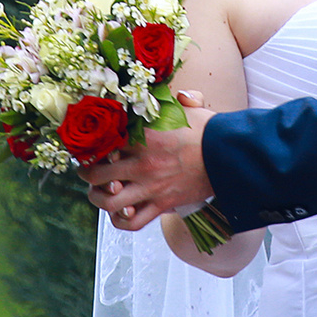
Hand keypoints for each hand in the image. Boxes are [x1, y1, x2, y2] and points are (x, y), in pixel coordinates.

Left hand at [87, 91, 215, 229]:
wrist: (230, 157)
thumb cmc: (209, 131)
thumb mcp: (187, 109)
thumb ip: (173, 100)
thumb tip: (176, 94)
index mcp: (144, 137)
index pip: (102, 143)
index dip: (90, 146)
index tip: (89, 145)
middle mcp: (143, 163)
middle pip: (96, 174)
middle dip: (86, 173)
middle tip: (87, 170)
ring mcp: (151, 187)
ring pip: (109, 202)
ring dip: (98, 199)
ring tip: (99, 193)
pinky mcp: (162, 205)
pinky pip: (133, 222)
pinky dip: (121, 221)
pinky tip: (121, 212)